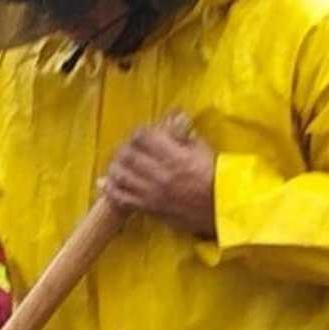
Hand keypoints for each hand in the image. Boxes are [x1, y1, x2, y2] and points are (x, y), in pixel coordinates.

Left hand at [102, 112, 218, 238]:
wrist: (222, 210)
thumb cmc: (217, 178)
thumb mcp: (203, 150)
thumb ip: (183, 136)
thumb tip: (172, 120)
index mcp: (174, 156)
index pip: (143, 137)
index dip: (138, 132)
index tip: (141, 133)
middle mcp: (159, 174)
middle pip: (127, 155)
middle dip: (124, 148)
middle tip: (126, 148)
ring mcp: (152, 193)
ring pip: (120, 176)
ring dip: (114, 167)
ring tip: (117, 163)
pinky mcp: (148, 208)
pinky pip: (122, 198)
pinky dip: (111, 190)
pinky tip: (107, 184)